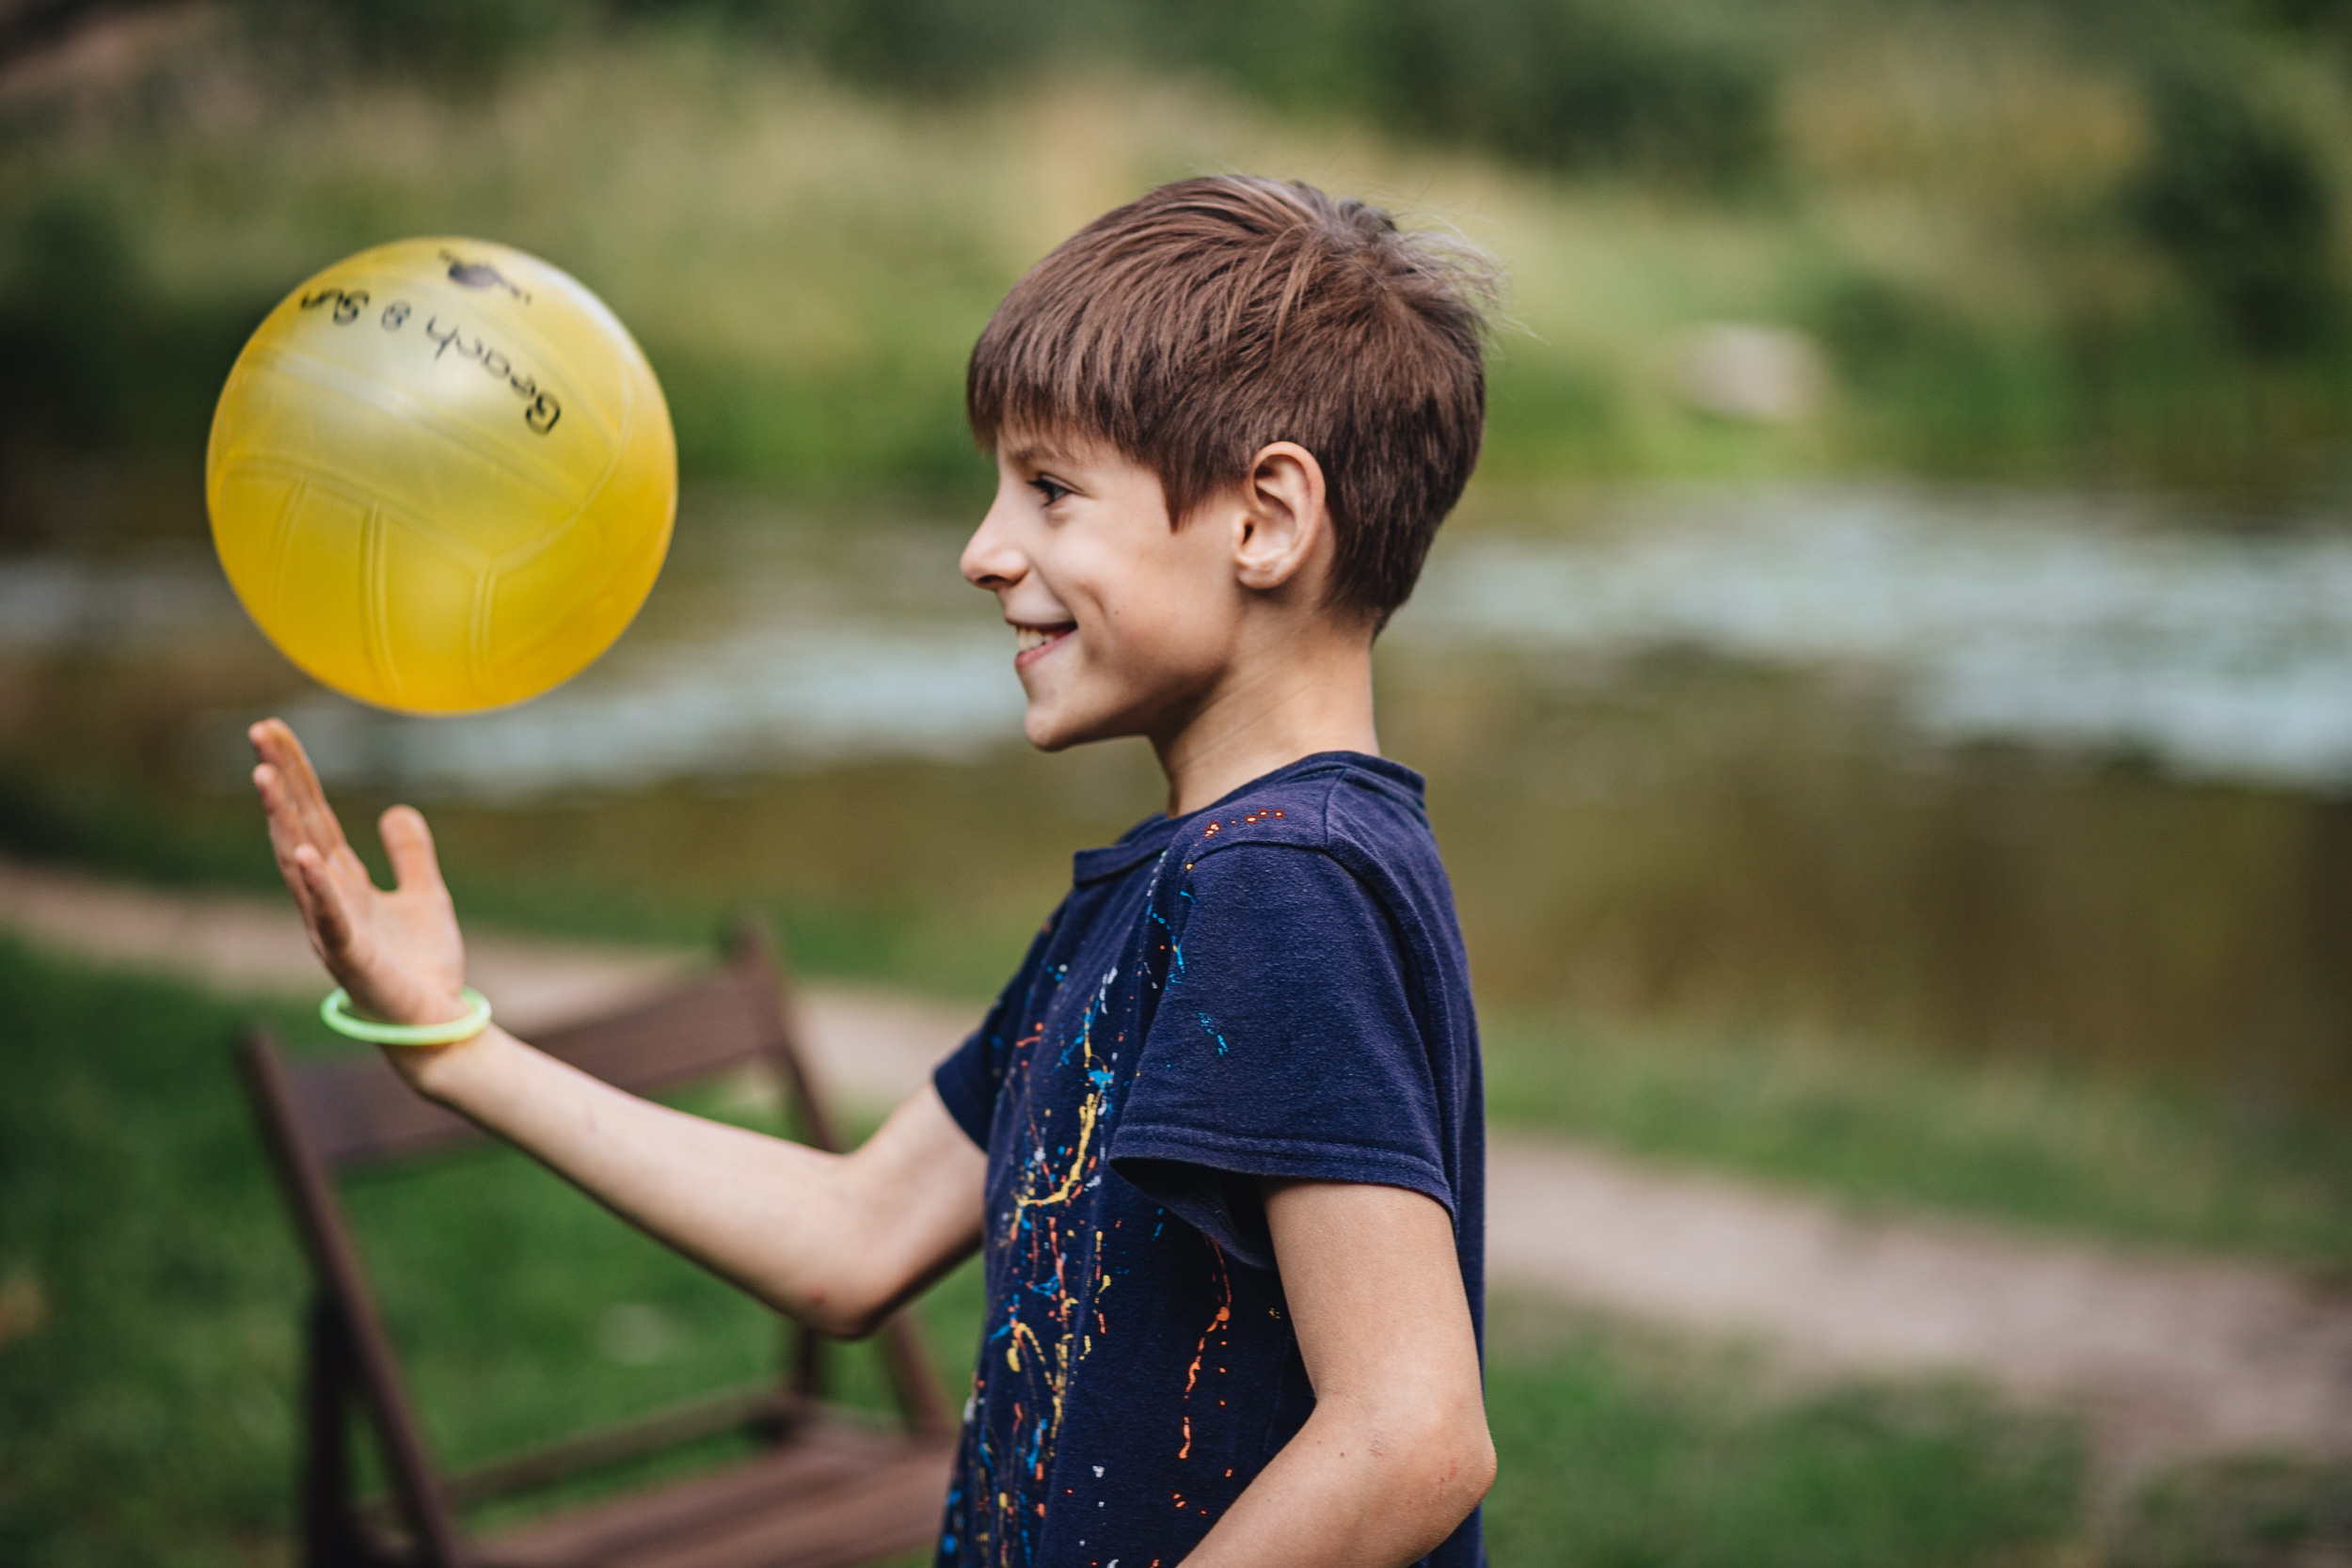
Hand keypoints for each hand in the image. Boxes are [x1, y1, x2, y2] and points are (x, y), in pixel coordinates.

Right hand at [248, 718, 469, 1034]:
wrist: (437, 1022)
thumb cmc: (423, 965)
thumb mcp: (426, 895)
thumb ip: (410, 854)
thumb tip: (397, 809)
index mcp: (343, 881)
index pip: (314, 815)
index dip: (297, 773)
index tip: (274, 730)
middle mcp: (327, 899)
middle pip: (298, 827)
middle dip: (281, 781)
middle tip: (259, 732)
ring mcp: (332, 926)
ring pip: (300, 864)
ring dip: (283, 820)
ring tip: (267, 777)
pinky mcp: (351, 956)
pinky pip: (329, 916)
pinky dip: (317, 885)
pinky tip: (307, 852)